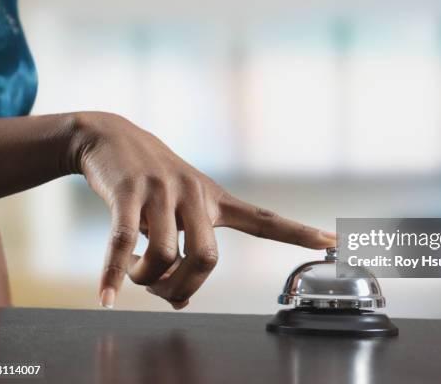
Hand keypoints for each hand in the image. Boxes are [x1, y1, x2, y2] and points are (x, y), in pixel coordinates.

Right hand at [70, 112, 335, 308]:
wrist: (112, 137)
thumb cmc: (152, 183)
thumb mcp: (179, 212)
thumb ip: (187, 254)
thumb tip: (180, 303)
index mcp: (216, 200)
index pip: (266, 220)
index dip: (300, 234)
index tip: (334, 242)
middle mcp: (195, 194)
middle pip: (207, 259)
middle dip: (184, 288)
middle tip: (164, 293)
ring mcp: (162, 191)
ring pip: (166, 256)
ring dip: (146, 280)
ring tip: (134, 275)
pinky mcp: (128, 193)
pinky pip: (123, 244)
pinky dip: (114, 276)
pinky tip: (106, 297)